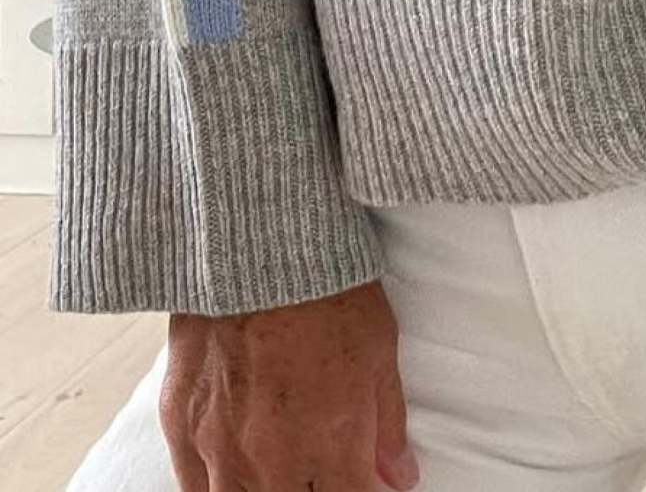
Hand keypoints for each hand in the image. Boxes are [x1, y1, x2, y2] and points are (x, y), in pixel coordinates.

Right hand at [160, 279, 418, 490]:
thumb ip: (387, 425)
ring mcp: (218, 448)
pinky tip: (233, 472)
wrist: (261, 245)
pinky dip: (214, 485)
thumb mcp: (379, 351)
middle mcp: (269, 462)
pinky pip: (192, 485)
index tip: (366, 479)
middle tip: (322, 469)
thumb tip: (399, 476)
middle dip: (313, 491)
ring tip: (282, 472)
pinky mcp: (180, 424)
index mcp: (327, 448)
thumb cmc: (326, 291)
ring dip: (264, 491)